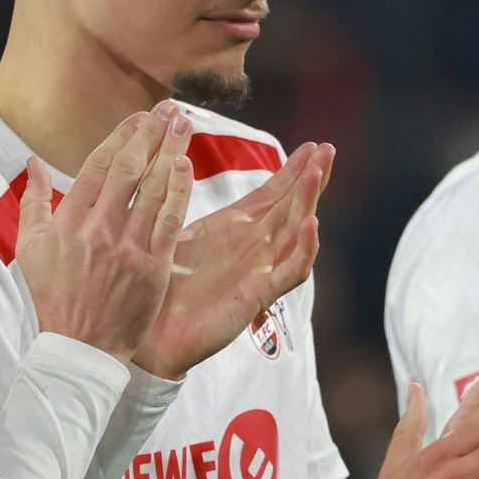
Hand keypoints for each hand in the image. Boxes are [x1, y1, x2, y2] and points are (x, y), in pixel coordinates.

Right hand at [17, 102, 190, 361]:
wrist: (81, 347)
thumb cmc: (54, 297)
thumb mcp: (30, 249)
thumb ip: (33, 202)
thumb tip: (32, 163)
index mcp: (69, 223)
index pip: (98, 167)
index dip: (120, 137)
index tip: (138, 117)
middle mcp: (99, 230)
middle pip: (129, 170)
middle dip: (150, 134)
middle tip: (168, 110)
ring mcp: (128, 248)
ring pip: (153, 189)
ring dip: (170, 152)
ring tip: (183, 125)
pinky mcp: (153, 267)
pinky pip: (170, 221)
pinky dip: (179, 192)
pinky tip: (186, 166)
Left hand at [130, 142, 333, 379]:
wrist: (151, 334)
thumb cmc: (160, 286)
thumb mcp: (174, 233)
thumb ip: (181, 200)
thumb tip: (173, 160)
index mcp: (235, 229)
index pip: (273, 193)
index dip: (293, 170)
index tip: (312, 145)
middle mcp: (255, 247)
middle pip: (292, 206)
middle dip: (311, 177)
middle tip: (328, 149)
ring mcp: (260, 270)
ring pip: (296, 232)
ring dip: (307, 203)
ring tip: (316, 174)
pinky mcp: (258, 295)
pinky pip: (290, 271)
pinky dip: (304, 248)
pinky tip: (310, 224)